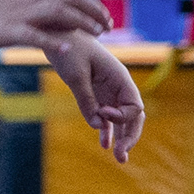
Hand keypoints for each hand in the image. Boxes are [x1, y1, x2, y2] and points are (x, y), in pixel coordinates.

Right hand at [0, 0, 117, 57]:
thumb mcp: (14, 0)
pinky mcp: (4, 31)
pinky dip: (52, 40)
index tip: (105, 17)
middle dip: (93, 10)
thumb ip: (36, 0)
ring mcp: (16, 12)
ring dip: (81, 21)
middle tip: (108, 27)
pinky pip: (32, 34)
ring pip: (57, 11)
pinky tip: (67, 48)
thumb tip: (62, 3)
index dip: (91, 2)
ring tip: (97, 34)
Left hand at [45, 34, 145, 157]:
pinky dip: (107, 131)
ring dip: (122, 138)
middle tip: (121, 156)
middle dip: (130, 137)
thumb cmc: (70, 49)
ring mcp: (108, 92)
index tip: (102, 114)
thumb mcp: (76, 75)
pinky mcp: (97, 95)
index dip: (121, 117)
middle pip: (134, 116)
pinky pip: (107, 117)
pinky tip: (104, 145)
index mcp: (120, 77)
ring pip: (122, 120)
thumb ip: (87, 100)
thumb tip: (98, 125)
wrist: (59, 34)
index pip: (134, 106)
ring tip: (120, 159)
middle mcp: (118, 87)